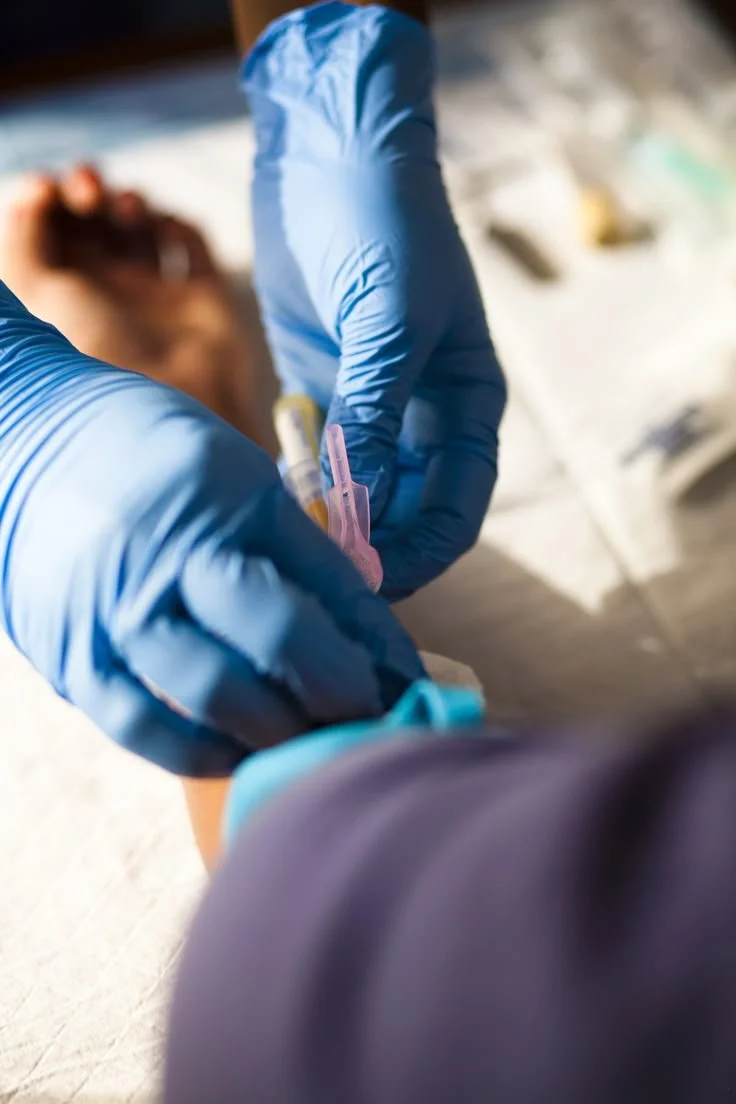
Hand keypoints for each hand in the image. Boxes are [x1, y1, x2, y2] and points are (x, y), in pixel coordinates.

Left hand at [0, 168, 258, 439]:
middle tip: (86, 189)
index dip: (44, 199)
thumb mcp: (36, 291)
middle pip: (91, 222)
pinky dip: (177, 223)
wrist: (172, 397)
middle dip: (85, 190)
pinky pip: (191, 244)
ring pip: (140, 228)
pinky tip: (162, 227)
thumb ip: (23, 238)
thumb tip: (34, 195)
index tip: (44, 190)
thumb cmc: (97, 350)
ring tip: (125, 209)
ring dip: (129, 201)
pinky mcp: (203, 298)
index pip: (48, 231)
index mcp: (62, 299)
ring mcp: (156, 296)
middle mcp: (108, 295)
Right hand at [0, 285, 423, 775]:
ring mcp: (109, 612)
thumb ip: (300, 553)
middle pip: (272, 646)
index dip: (375, 649)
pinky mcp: (69, 657)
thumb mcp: (238, 476)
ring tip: (310, 736)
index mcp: (220, 502)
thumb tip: (371, 641)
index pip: (321, 588)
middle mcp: (163, 558)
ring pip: (211, 698)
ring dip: (277, 731)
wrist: (23, 440)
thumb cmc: (150, 450)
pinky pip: (142, 728)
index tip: (411, 685)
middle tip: (370, 716)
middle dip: (338, 695)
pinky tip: (238, 749)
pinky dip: (201, 751)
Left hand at [246, 3, 505, 600]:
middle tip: (319, 566)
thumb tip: (356, 499)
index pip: (458, 506)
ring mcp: (369, 404)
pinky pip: (312, 456)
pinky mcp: (319, 388)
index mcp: (465, 403)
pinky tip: (271, 496)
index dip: (424, 550)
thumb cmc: (384, 222)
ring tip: (290, 536)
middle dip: (370, 544)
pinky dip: (296, 482)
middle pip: (404, 511)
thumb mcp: (390, 314)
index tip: (376, 575)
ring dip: (328, 518)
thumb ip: (376, 406)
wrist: (330, 150)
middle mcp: (422, 415)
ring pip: (356, 491)